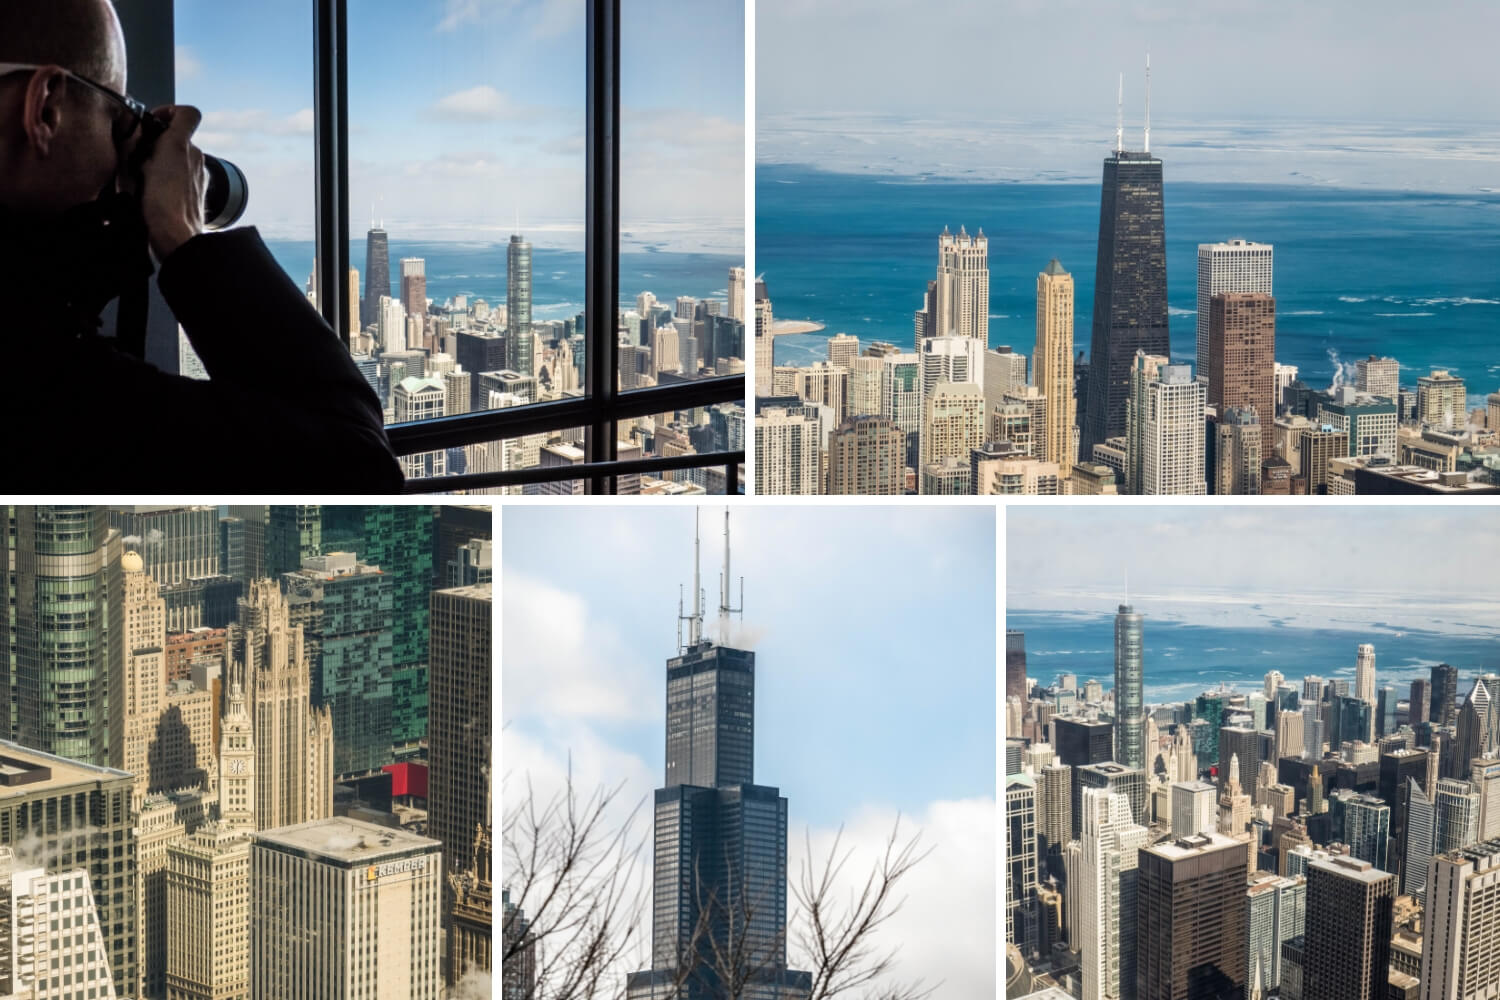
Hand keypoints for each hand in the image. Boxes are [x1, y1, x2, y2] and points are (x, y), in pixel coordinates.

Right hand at [137, 105, 205, 258]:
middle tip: (138, 156)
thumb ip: (138, 145)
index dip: (170, 111)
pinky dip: (167, 181)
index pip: (188, 113)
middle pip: (177, 139)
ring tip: (141, 179)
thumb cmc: (160, 206)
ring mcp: (199, 177)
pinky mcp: (198, 194)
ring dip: (160, 164)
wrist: (176, 238)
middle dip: (156, 144)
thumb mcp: (137, 166)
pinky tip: (151, 193)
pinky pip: (180, 179)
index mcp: (182, 146)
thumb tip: (139, 136)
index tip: (153, 121)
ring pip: (177, 160)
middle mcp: (195, 158)